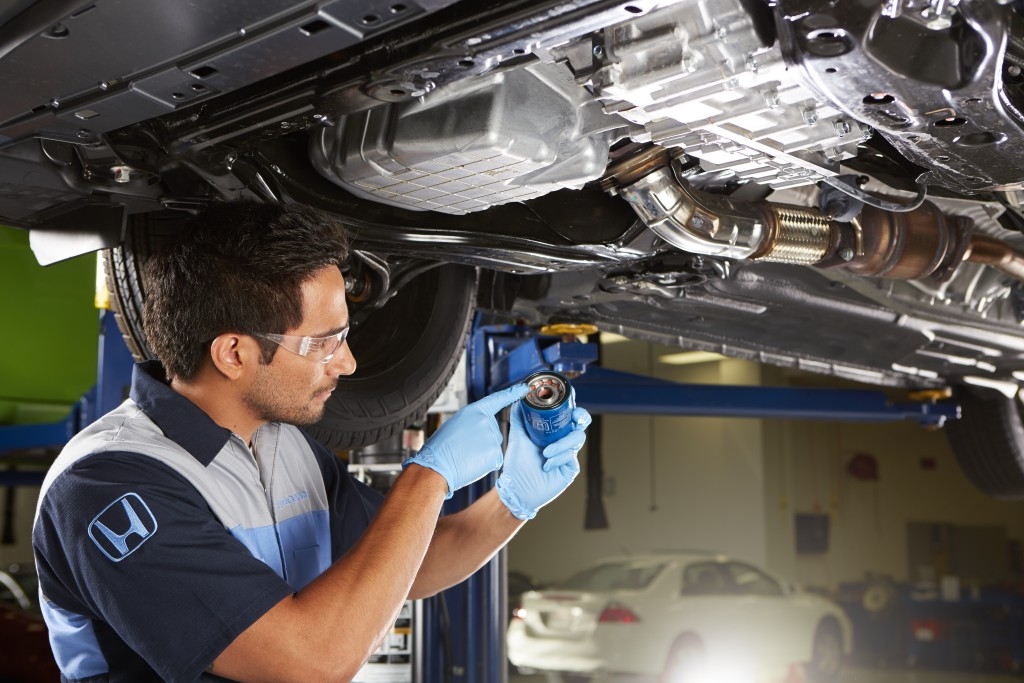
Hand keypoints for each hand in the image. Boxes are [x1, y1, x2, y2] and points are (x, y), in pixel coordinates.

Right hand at [404, 383, 528, 497]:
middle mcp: (486, 421)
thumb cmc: (441, 447)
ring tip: (465, 454)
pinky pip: (494, 458)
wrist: (436, 466)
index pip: (497, 399)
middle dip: (482, 439)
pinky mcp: (496, 454)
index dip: (512, 393)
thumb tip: (481, 428)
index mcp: (474, 410)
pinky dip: (485, 463)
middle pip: (493, 430)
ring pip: (493, 445)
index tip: (524, 388)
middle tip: (464, 446)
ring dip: (483, 451)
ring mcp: (492, 437)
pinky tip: (472, 462)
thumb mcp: (455, 423)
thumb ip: (472, 421)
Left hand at [496, 402, 591, 519]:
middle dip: (581, 418)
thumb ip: (519, 418)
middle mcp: (562, 441)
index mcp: (552, 432)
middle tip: (575, 417)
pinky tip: (547, 465)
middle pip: (581, 424)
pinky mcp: (571, 468)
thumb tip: (519, 400)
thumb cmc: (517, 465)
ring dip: (562, 444)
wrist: (517, 490)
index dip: (573, 406)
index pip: (567, 415)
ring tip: (546, 452)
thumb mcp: (516, 437)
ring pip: (578, 439)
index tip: (571, 399)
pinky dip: (559, 458)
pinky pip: (571, 457)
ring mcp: (568, 454)